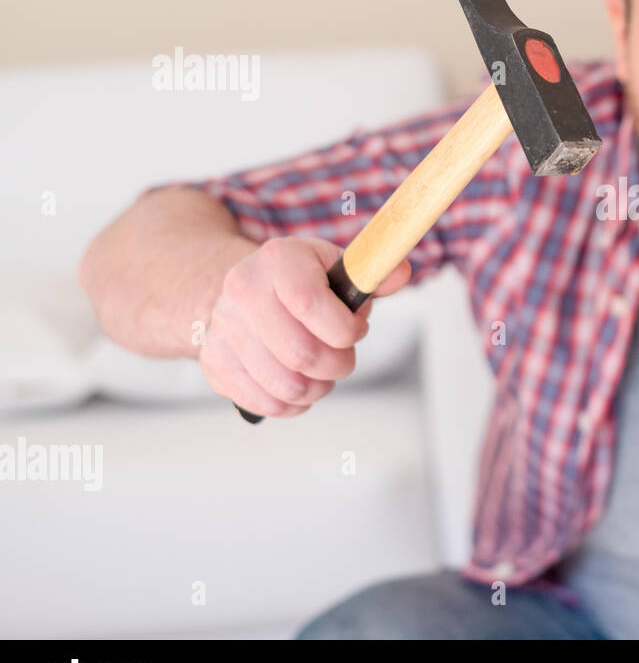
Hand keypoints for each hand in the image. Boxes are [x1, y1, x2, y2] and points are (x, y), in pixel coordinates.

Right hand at [199, 236, 411, 417]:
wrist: (241, 292)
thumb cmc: (300, 282)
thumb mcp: (335, 267)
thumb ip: (372, 274)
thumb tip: (401, 272)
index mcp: (278, 258)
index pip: (309, 302)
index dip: (344, 328)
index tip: (355, 330)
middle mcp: (243, 290)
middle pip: (302, 353)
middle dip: (338, 364)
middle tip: (343, 357)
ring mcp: (224, 329)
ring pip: (287, 386)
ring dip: (319, 388)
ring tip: (323, 372)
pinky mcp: (214, 364)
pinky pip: (266, 403)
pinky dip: (294, 404)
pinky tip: (300, 386)